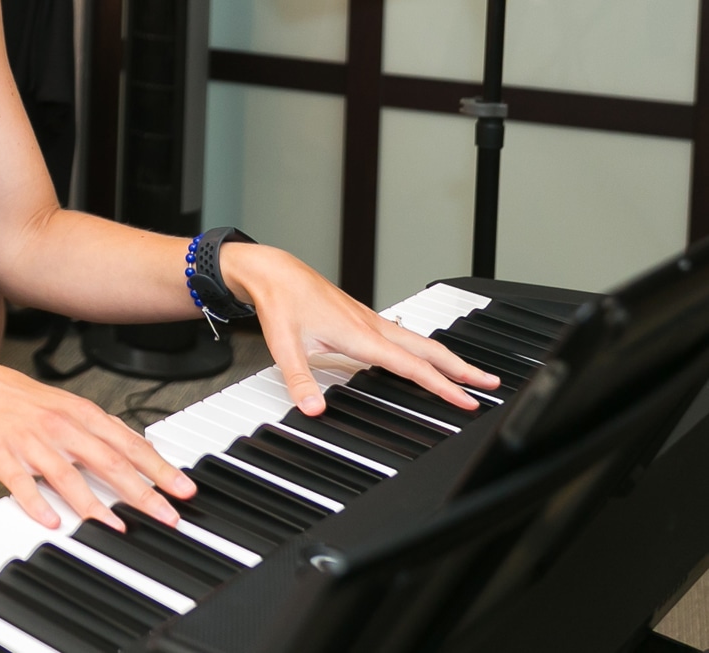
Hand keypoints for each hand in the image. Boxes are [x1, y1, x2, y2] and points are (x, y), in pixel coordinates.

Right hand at [0, 356, 195, 529]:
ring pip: (69, 476)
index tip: (184, 489)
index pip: (131, 445)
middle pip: (110, 462)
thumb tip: (140, 448)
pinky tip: (52, 521)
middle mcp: (63, 427)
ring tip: (117, 527)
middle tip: (167, 514)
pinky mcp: (3, 456)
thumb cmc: (23, 400)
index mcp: (83, 414)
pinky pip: (22, 483)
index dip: (160, 469)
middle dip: (143, 492)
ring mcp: (33, 443)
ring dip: (96, 505)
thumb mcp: (71, 406)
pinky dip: (37, 503)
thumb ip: (104, 430)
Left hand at [223, 245, 500, 415]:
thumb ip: (300, 380)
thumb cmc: (282, 303)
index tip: (466, 400)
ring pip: (420, 341)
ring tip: (469, 372)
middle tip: (490, 383)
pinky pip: (406, 336)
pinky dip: (426, 348)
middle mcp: (373, 326)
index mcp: (362, 336)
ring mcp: (371, 320)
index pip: (413, 367)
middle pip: (430, 350)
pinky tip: (427, 355)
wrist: (276, 272)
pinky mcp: (363, 317)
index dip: (442, 386)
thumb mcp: (285, 346)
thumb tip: (313, 408)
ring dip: (448, 358)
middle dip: (462, 369)